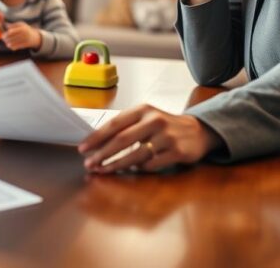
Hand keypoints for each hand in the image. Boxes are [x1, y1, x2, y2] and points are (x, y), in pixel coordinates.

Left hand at [2, 22, 41, 50]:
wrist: (35, 37)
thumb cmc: (25, 29)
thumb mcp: (21, 25)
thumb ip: (13, 25)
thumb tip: (5, 26)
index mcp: (22, 28)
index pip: (11, 32)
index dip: (6, 34)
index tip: (3, 35)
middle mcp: (24, 34)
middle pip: (12, 37)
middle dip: (6, 39)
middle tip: (3, 39)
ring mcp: (25, 39)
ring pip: (14, 43)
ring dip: (8, 43)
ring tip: (6, 43)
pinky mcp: (26, 45)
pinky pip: (17, 47)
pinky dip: (12, 47)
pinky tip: (10, 46)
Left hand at [78, 105, 221, 172]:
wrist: (197, 131)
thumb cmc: (163, 126)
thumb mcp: (145, 119)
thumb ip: (125, 127)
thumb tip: (96, 143)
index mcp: (143, 110)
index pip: (114, 124)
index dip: (96, 137)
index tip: (83, 148)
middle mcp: (155, 120)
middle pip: (122, 140)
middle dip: (103, 154)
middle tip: (90, 164)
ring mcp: (167, 136)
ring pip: (135, 155)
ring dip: (116, 165)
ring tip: (103, 170)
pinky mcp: (177, 152)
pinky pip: (151, 164)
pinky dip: (139, 168)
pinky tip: (133, 169)